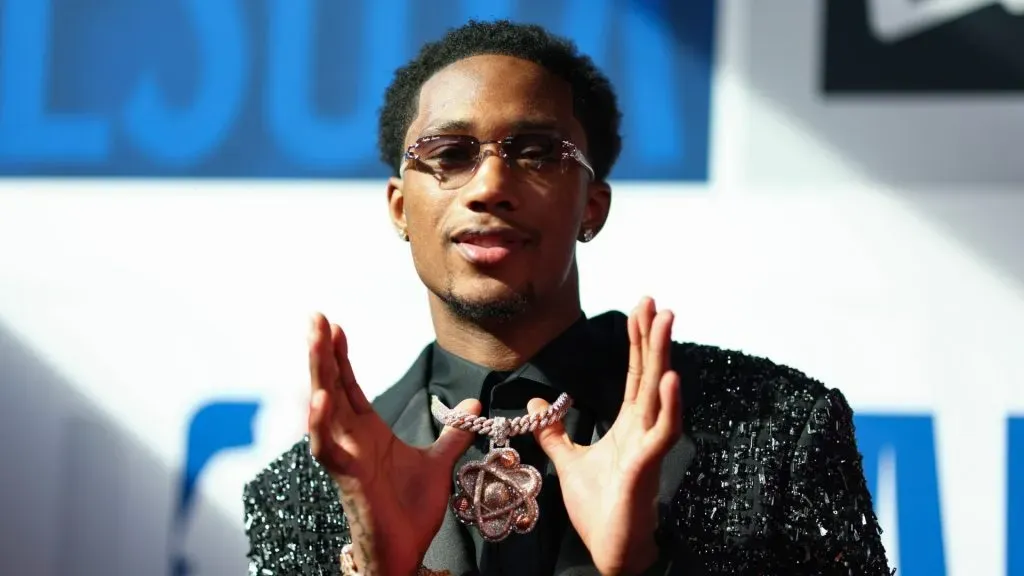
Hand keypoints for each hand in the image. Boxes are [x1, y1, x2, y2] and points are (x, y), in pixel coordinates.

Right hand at [307, 313, 479, 575]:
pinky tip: (321, 397)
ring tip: (316, 340)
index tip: (336, 324)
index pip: (350, 384)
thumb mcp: (438, 463)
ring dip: (319, 373)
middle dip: (322, 351)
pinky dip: (321, 423)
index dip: (341, 355)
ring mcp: (345, 456)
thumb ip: (452, 434)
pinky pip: (327, 447)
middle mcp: (350, 439)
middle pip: (331, 385)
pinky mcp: (347, 477)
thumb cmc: (409, 512)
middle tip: (316, 315)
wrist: (404, 552)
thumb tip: (473, 403)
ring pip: (324, 407)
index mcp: (368, 432)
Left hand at [529, 298, 681, 574]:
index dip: (636, 341)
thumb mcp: (569, 462)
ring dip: (663, 356)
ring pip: (659, 393)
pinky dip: (669, 405)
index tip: (639, 308)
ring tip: (665, 322)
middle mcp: (644, 429)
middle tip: (655, 301)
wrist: (610, 549)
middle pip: (649, 374)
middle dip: (652, 336)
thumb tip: (534, 403)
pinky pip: (663, 431)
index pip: (634, 374)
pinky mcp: (647, 465)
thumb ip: (555, 432)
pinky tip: (670, 378)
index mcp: (629, 425)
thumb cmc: (600, 508)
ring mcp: (648, 445)